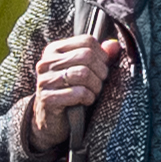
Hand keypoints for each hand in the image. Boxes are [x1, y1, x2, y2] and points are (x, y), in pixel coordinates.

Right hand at [20, 28, 128, 152]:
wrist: (50, 120)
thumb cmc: (71, 91)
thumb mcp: (85, 70)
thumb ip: (100, 56)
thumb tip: (115, 45)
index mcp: (54, 50)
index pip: (87, 41)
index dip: (101, 55)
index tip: (100, 69)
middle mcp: (46, 62)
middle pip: (86, 56)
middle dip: (100, 72)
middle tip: (99, 83)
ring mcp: (44, 80)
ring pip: (83, 73)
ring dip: (95, 86)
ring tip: (93, 93)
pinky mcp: (47, 98)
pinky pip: (78, 93)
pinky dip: (88, 98)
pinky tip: (86, 101)